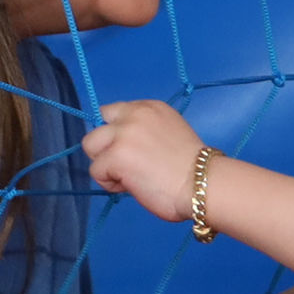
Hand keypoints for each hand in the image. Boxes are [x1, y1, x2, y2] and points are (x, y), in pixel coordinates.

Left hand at [82, 101, 204, 221]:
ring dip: (104, 164)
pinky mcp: (115, 156)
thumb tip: (125, 147)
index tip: (132, 152)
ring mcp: (123, 134)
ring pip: (91, 146)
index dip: (117, 135)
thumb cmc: (193, 168)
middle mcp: (134, 114)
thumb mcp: (170, 133)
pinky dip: (110, 183)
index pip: (113, 113)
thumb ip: (145, 132)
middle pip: (97, 128)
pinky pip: (96, 171)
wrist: (203, 184)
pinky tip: (132, 187)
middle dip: (106, 149)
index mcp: (150, 107)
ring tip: (128, 177)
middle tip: (127, 166)